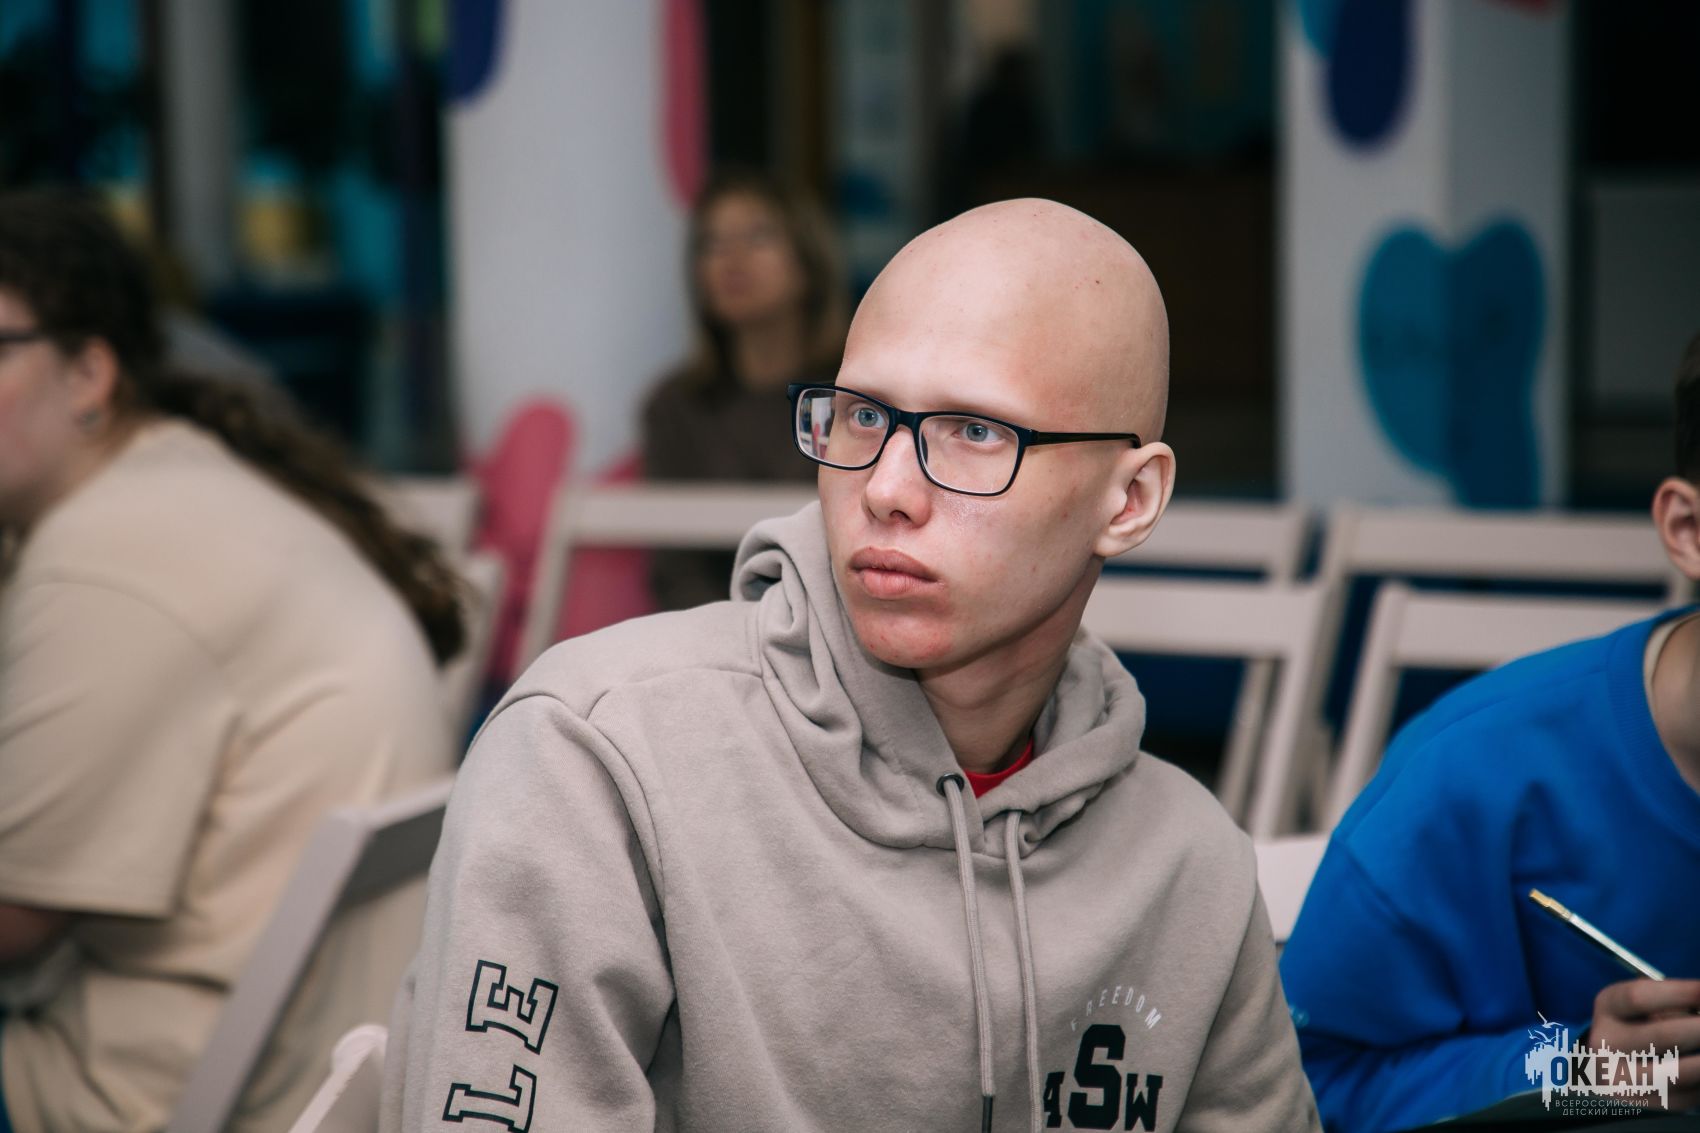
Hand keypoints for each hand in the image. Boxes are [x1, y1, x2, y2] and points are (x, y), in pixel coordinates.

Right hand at [1590, 979, 1699, 1112]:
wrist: (1605, 1067)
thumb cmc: (1635, 1025)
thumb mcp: (1640, 1004)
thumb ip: (1671, 1002)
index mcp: (1607, 1009)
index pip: (1639, 997)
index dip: (1681, 993)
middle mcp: (1605, 1044)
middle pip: (1663, 1036)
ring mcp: (1622, 1079)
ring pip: (1677, 1074)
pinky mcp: (1644, 1103)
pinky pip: (1686, 1095)